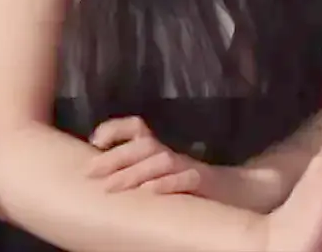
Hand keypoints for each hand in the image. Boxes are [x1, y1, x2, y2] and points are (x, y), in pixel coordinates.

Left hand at [86, 116, 206, 195]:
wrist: (231, 192)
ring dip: (134, 172)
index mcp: (157, 150)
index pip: (137, 128)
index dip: (115, 129)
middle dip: (114, 157)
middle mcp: (170, 154)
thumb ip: (132, 172)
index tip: (94, 142)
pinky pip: (187, 179)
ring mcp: (188, 167)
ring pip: (161, 160)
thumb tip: (93, 175)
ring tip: (111, 187)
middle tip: (90, 172)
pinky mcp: (202, 182)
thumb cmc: (183, 186)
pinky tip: (150, 192)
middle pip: (143, 145)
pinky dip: (168, 184)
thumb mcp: (155, 175)